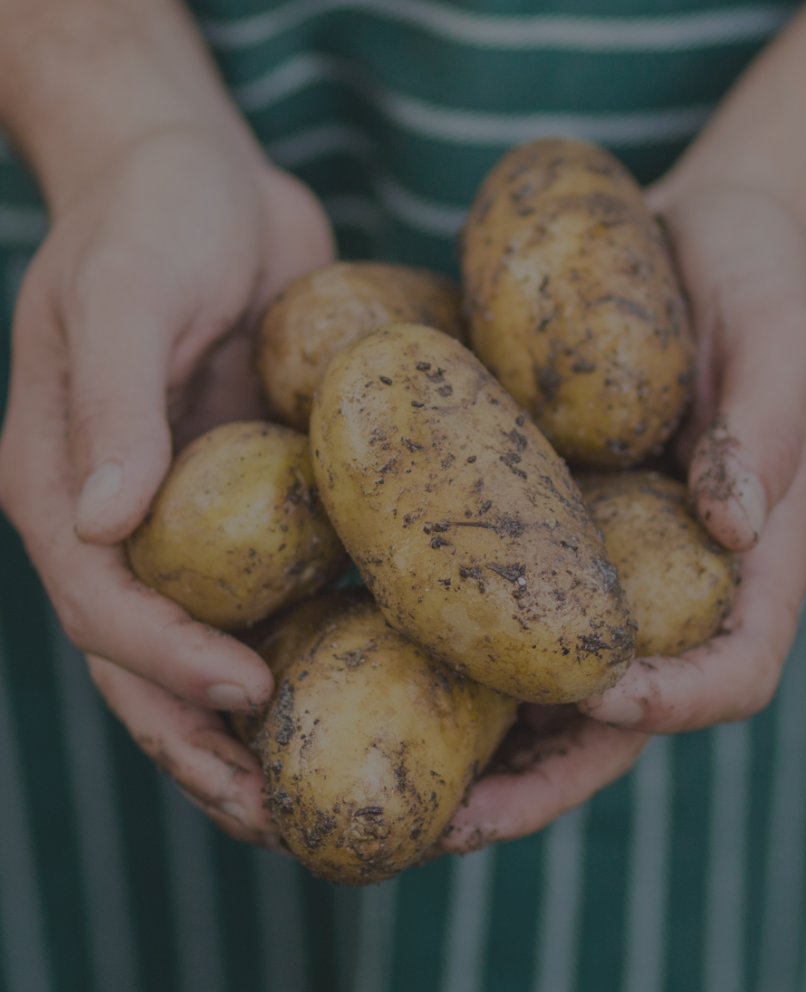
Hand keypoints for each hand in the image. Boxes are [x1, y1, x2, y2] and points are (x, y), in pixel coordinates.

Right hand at [0, 125, 333, 841]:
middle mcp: (121, 516)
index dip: (166, 660)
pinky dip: (307, 642)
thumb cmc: (152, 218)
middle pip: (148, 657)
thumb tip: (105, 522)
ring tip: (318, 788)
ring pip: (213, 640)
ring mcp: (189, 512)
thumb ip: (111, 403)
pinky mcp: (252, 492)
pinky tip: (366, 680)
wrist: (200, 176)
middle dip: (203, 739)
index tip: (247, 695)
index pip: (103, 603)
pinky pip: (276, 585)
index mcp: (63, 483)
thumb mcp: (128, 293)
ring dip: (254, 721)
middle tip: (279, 810)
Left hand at [442, 185, 805, 853]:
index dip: (674, 706)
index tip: (606, 705)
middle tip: (453, 820)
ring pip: (545, 677)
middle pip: (621, 713)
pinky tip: (363, 644)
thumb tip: (735, 526)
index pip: (732, 673)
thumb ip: (770, 427)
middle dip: (544, 775)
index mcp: (751, 560)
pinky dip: (444, 640)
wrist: (702, 240)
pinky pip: (497, 596)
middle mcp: (671, 579)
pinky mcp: (547, 520)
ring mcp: (605, 557)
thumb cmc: (765, 283)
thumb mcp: (785, 336)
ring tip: (381, 769)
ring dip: (476, 737)